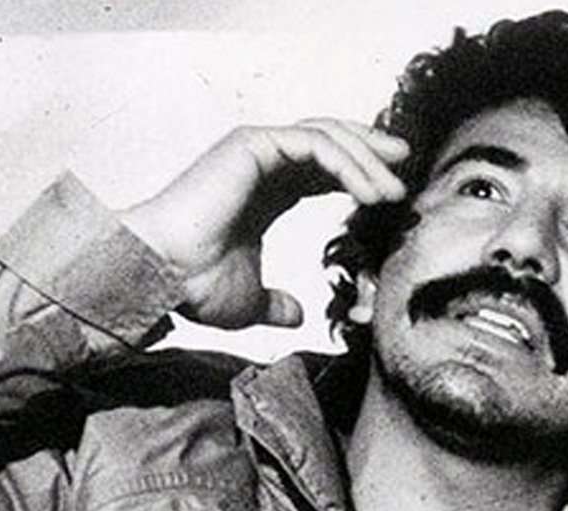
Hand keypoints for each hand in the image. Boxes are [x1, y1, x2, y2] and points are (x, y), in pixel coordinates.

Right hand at [120, 119, 408, 329]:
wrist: (160, 276)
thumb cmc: (192, 286)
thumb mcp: (250, 302)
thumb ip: (277, 304)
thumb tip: (297, 316)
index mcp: (264, 191)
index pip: (322, 169)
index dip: (358, 175)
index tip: (392, 194)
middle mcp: (261, 164)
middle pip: (331, 143)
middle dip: (372, 152)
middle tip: (407, 167)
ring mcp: (256, 149)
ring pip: (328, 137)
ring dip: (368, 160)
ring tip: (394, 192)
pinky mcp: (252, 145)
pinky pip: (315, 144)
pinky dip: (348, 163)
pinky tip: (370, 192)